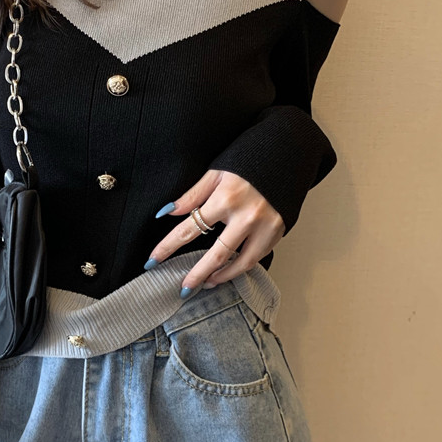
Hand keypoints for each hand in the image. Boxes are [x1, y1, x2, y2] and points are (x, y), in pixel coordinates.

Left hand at [148, 169, 284, 292]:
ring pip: (242, 262)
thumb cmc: (248, 160)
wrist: (288, 152)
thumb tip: (167, 212)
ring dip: (223, 276)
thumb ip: (192, 195)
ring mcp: (266, 226)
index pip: (190, 229)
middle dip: (198, 274)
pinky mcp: (279, 231)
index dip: (169, 247)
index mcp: (226, 198)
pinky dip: (242, 265)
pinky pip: (258, 256)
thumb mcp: (216, 172)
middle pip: (217, 254)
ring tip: (208, 282)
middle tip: (185, 288)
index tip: (153, 261)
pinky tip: (230, 269)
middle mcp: (247, 216)